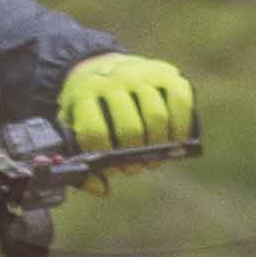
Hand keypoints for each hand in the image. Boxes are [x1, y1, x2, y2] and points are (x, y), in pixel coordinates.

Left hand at [59, 53, 195, 154]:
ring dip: (160, 144)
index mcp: (84, 95)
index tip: (113, 164)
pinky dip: (182, 125)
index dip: (106, 157)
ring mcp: (140, 73)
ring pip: (157, 117)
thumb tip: (102, 189)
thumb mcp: (73, 130)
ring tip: (157, 154)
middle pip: (131, 129)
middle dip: (137, 156)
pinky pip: (180, 101)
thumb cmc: (90, 109)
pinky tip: (178, 138)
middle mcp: (112, 80)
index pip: (95, 132)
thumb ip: (83, 165)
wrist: (102, 68)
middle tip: (138, 164)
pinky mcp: (166, 72)